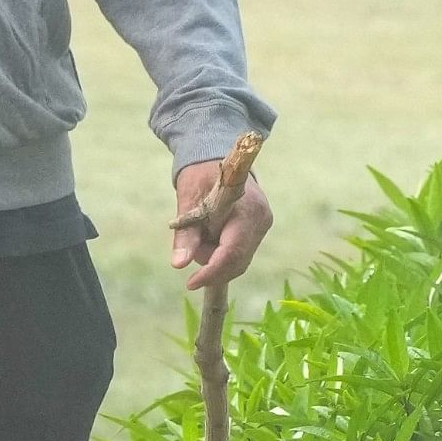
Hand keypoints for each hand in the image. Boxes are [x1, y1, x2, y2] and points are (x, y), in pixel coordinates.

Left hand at [170, 160, 271, 293]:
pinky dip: (222, 252)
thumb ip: (186, 235)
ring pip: (239, 260)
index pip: (232, 252)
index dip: (211, 272)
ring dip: (215, 257)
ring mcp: (263, 225)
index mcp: (247, 210)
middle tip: (190, 245)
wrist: (215, 157)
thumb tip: (179, 264)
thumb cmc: (200, 175)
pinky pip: (241, 252)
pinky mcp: (258, 228)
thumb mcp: (188, 202)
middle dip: (211, 264)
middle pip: (238, 261)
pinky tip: (209, 235)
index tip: (189, 283)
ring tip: (200, 232)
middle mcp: (261, 220)